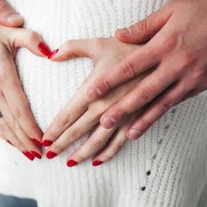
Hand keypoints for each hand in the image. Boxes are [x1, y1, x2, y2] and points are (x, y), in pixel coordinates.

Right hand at [0, 15, 50, 159]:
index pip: (20, 109)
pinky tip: (12, 142)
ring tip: (30, 154)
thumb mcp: (11, 29)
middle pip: (11, 122)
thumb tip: (50, 51)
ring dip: (15, 141)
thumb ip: (31, 39)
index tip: (44, 142)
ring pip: (0, 124)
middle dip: (26, 141)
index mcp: (1, 75)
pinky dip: (2, 133)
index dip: (32, 128)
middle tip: (42, 155)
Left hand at [42, 38, 145, 164]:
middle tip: (49, 154)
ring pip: (97, 142)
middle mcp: (105, 107)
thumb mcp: (98, 44)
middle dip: (61, 144)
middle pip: (78, 131)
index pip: (67, 115)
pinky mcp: (137, 120)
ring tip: (70, 162)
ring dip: (82, 154)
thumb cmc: (128, 47)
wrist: (162, 56)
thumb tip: (50, 54)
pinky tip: (98, 161)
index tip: (43, 140)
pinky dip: (108, 153)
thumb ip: (71, 48)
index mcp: (92, 90)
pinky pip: (120, 142)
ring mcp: (121, 116)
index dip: (54, 129)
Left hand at [86, 0, 206, 139]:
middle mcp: (177, 64)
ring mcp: (192, 77)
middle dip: (122, 108)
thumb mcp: (172, 9)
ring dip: (144, 120)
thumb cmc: (206, 9)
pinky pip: (179, 100)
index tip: (92, 91)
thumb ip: (144, 26)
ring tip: (127, 134)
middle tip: (103, 122)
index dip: (110, 80)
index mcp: (165, 44)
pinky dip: (164, 113)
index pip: (131, 66)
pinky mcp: (205, 84)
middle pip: (144, 91)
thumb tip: (119, 34)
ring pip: (163, 104)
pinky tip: (152, 121)